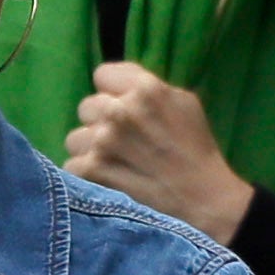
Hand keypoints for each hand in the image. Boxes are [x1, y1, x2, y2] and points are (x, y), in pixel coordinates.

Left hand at [66, 62, 255, 242]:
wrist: (202, 200)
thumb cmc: (196, 149)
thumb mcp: (184, 103)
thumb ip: (150, 88)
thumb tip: (121, 87)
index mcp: (145, 88)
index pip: (102, 75)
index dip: (112, 92)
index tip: (123, 107)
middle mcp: (119, 110)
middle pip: (87, 106)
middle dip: (101, 122)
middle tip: (121, 141)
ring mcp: (102, 142)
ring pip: (75, 137)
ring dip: (90, 151)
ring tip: (113, 164)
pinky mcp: (91, 171)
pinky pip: (72, 164)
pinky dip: (87, 175)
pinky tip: (108, 181)